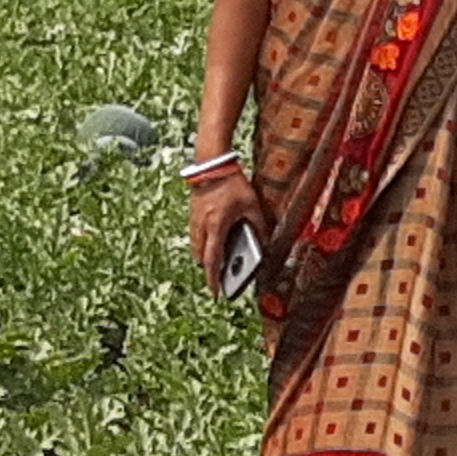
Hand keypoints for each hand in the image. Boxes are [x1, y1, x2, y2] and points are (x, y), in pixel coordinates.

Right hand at [184, 170, 258, 288]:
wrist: (213, 164)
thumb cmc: (232, 183)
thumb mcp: (252, 205)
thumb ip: (259, 225)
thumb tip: (264, 240)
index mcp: (217, 225)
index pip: (213, 259)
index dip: (213, 278)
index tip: (215, 292)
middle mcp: (203, 226)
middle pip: (202, 257)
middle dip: (209, 268)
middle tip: (218, 277)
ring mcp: (195, 220)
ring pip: (197, 247)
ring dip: (205, 256)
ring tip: (217, 261)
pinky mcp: (193, 214)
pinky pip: (195, 236)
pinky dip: (202, 244)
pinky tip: (212, 241)